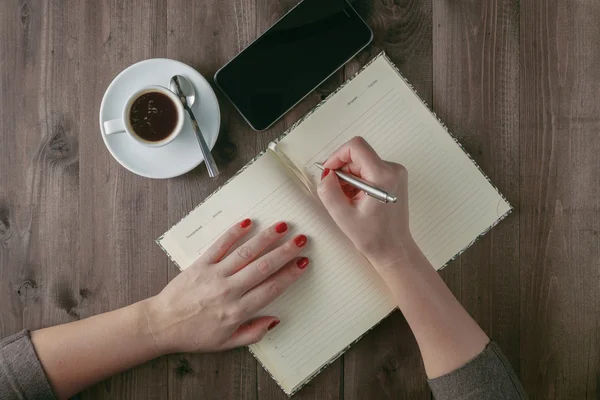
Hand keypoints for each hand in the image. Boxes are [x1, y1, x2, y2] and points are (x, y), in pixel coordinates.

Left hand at [145, 220, 308, 353]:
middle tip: (302, 240)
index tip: (303, 263)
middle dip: (285, 252)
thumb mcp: (226, 344)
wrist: (161, 325)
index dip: (290, 274)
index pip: (271, 289)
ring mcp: (214, 275)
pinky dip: (234, 233)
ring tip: (283, 227)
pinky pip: (220, 245)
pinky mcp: (200, 264)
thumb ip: (252, 333)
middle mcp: (228, 291)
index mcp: (237, 311)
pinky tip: (248, 222)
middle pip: (263, 267)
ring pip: (245, 253)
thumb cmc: (194, 335)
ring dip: (266, 238)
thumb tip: (275, 320)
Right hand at [317, 136, 415, 269]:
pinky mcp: (394, 178)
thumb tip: (326, 173)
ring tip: (347, 200)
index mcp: (383, 176)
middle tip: (336, 192)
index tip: (328, 172)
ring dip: (349, 178)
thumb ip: (328, 191)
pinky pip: (369, 169)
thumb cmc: (373, 237)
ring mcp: (396, 173)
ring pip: (362, 162)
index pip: (356, 147)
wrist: (394, 249)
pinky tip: (356, 199)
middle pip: (358, 155)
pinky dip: (358, 181)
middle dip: (342, 171)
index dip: (337, 156)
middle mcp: (393, 170)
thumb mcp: (343, 216)